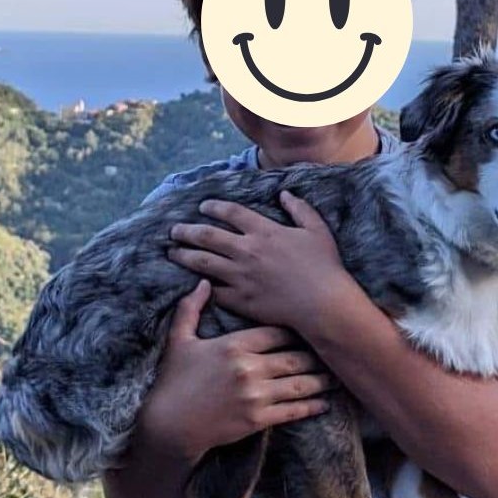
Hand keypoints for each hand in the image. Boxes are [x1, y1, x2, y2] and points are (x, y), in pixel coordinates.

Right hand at [135, 279, 333, 461]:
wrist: (168, 425)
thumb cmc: (173, 381)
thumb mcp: (178, 341)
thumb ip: (191, 309)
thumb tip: (204, 282)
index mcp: (233, 345)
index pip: (276, 332)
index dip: (297, 329)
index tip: (311, 326)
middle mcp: (248, 368)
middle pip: (295, 357)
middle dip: (316, 355)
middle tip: (333, 351)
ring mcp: (255, 395)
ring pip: (299, 384)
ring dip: (321, 381)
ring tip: (336, 377)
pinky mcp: (258, 419)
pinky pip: (293, 410)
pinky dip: (312, 406)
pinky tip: (325, 403)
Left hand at [167, 191, 351, 332]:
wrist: (323, 303)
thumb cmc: (325, 266)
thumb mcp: (316, 230)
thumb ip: (300, 209)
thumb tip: (285, 194)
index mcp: (264, 231)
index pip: (230, 213)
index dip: (213, 208)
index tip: (202, 207)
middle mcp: (247, 251)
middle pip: (207, 236)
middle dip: (186, 231)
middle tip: (174, 231)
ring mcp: (240, 276)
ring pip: (202, 262)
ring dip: (183, 256)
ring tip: (172, 253)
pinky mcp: (240, 300)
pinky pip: (214, 291)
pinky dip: (201, 286)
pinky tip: (192, 283)